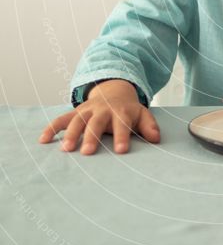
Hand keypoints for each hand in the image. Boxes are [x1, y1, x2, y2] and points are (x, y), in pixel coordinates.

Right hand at [38, 79, 160, 154]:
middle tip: (87, 152)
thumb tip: (156, 139)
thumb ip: (149, 126)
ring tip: (66, 149)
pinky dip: (51, 128)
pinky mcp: (75, 113)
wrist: (114, 91)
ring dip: (71, 134)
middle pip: (96, 123)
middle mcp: (103, 110)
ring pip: (77, 120)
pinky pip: (61, 119)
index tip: (121, 151)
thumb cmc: (128, 110)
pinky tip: (43, 140)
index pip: (123, 125)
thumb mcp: (142, 114)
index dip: (122, 137)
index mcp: (121, 112)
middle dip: (91, 137)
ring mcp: (87, 110)